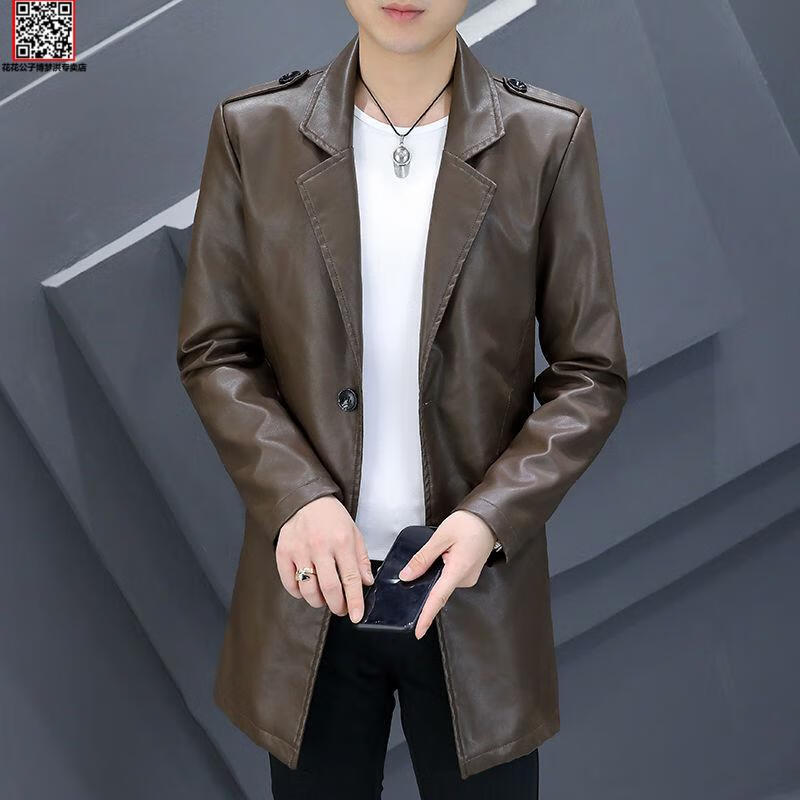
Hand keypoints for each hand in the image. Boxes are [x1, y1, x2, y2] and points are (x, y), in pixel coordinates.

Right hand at [275, 495, 373, 622]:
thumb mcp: (353, 532)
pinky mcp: (283, 553)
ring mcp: (300, 551)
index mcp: (341, 541)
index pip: (351, 578)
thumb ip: (360, 558)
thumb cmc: (331, 516)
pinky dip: (298, 593)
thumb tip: (366, 582)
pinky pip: (290, 583)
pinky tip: (306, 589)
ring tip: (324, 599)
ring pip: (308, 590)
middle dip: (337, 605)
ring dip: (318, 602)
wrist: (304, 499)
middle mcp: (320, 547)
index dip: (354, 601)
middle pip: (329, 588)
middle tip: (340, 608)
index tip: (356, 616)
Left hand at [397, 510, 496, 638]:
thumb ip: (423, 558)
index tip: (418, 631)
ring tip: (444, 547)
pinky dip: (443, 569)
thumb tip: (407, 575)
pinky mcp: (468, 573)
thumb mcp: (441, 537)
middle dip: (428, 578)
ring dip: (437, 570)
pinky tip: (445, 553)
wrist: (490, 518)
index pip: (438, 598)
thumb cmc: (469, 523)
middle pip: (438, 588)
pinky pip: (450, 576)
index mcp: (458, 570)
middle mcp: (465, 578)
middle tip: (435, 552)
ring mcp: (468, 577)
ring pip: (443, 581)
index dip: (427, 616)